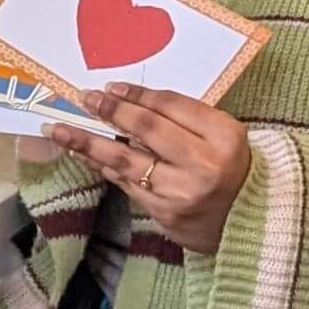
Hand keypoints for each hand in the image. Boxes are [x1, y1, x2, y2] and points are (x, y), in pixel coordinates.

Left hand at [42, 85, 253, 255]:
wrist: (249, 220)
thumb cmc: (232, 168)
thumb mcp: (223, 136)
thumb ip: (185, 119)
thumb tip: (129, 102)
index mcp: (224, 136)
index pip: (172, 107)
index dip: (138, 95)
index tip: (111, 88)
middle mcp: (203, 164)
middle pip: (146, 130)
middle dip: (111, 112)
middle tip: (84, 99)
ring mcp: (181, 192)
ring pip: (126, 161)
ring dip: (88, 143)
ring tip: (59, 130)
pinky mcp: (165, 213)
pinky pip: (127, 184)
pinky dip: (104, 167)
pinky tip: (84, 154)